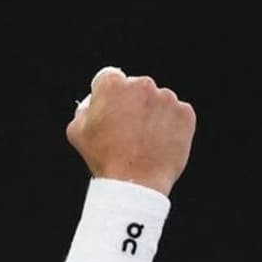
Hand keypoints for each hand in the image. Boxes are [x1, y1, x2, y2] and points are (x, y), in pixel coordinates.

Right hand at [67, 66, 195, 195]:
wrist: (135, 183)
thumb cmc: (104, 158)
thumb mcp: (76, 131)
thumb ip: (84, 109)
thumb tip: (94, 104)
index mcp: (113, 84)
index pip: (110, 79)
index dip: (109, 97)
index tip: (112, 111)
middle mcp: (141, 84)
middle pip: (136, 89)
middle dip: (133, 104)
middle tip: (128, 131)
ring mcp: (166, 98)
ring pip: (158, 101)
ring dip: (153, 114)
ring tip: (145, 140)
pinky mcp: (185, 113)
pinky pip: (177, 114)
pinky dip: (171, 125)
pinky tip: (160, 142)